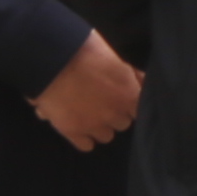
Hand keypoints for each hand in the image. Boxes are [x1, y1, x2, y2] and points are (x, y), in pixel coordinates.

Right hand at [31, 29, 141, 151]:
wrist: (54, 58)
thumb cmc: (86, 49)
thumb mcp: (117, 58)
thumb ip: (132, 74)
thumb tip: (142, 83)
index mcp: (130, 95)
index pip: (139, 110)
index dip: (129, 103)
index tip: (121, 97)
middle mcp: (116, 114)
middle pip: (123, 123)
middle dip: (115, 114)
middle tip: (102, 102)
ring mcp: (94, 125)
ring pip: (106, 136)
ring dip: (100, 127)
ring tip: (88, 114)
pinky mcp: (73, 131)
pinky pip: (86, 146)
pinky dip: (83, 138)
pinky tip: (78, 126)